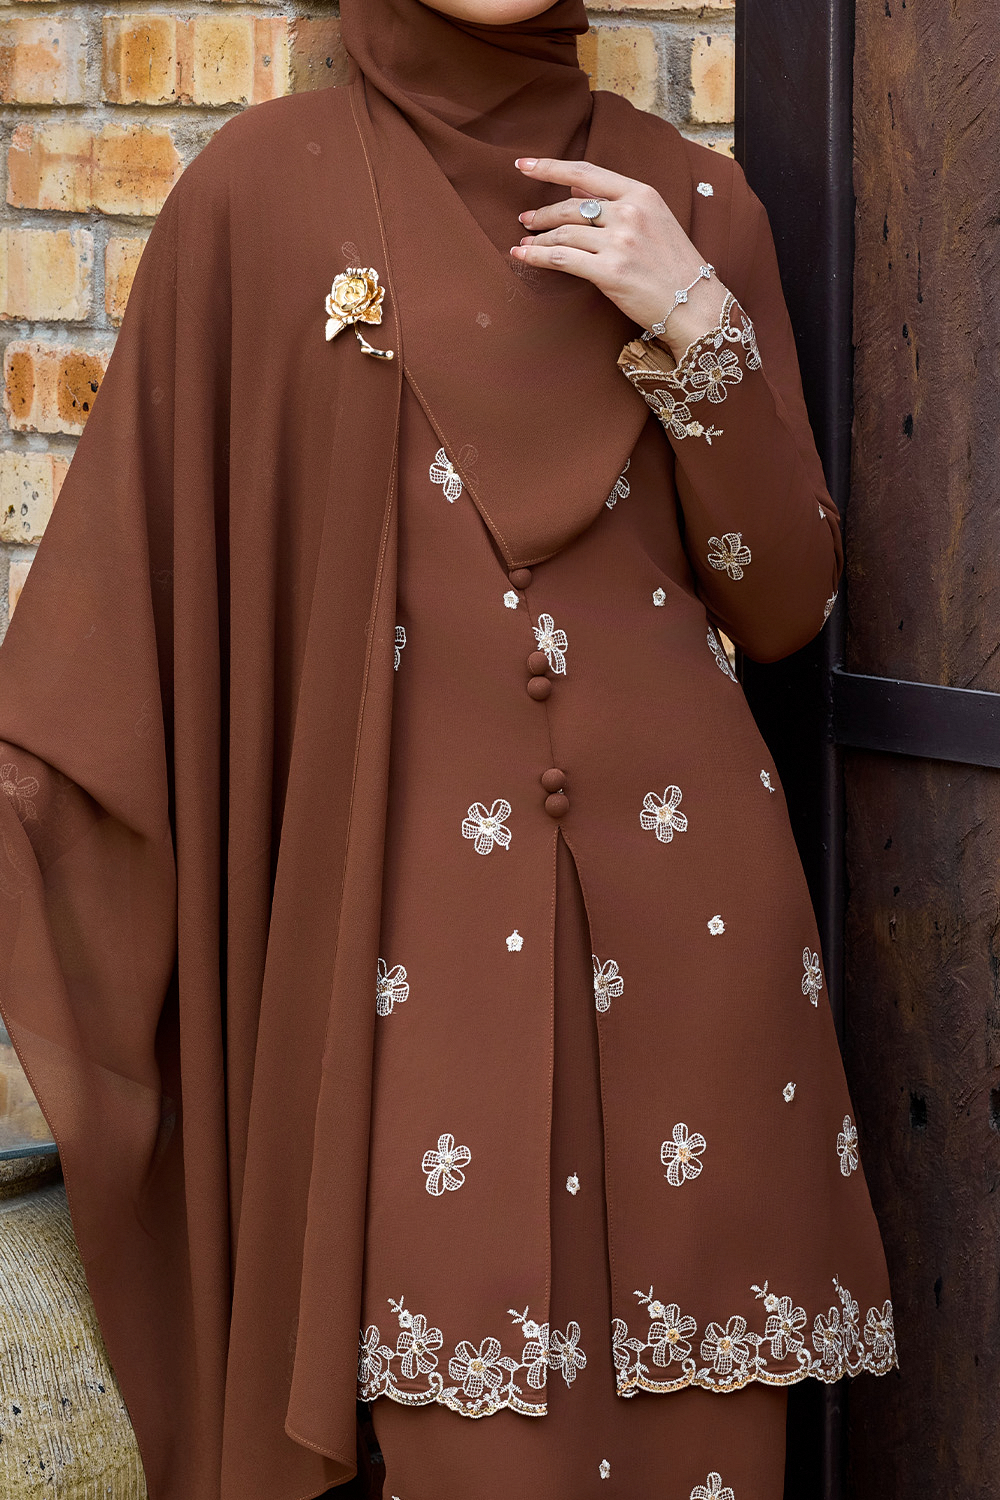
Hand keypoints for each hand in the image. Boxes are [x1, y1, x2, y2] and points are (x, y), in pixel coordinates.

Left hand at [511, 157, 727, 362]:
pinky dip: (537, 257)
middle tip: (526, 220)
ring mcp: (620, 243)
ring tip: (524, 244)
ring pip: (563, 233)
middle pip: (570, 207)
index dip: (550, 167)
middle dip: (542, 214)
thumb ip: (614, 201)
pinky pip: (561, 259)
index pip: (586, 172)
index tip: (524, 165)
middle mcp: (629, 213)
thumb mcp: (653, 220)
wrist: (696, 305)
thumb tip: (574, 187)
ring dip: (538, 238)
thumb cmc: (674, 266)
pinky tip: (523, 257)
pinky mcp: (610, 272)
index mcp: (641, 194)